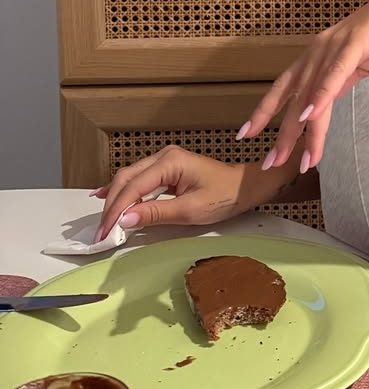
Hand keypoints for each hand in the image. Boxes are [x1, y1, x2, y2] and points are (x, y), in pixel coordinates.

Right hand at [93, 147, 255, 241]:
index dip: (116, 210)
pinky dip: (125, 192)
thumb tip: (125, 219)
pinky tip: (108, 199)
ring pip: (130, 179)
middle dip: (111, 206)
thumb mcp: (190, 210)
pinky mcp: (167, 169)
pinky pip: (139, 180)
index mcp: (170, 162)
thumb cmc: (225, 196)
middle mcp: (164, 156)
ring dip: (116, 200)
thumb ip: (156, 214)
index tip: (105, 232)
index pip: (133, 187)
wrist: (245, 187)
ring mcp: (165, 161)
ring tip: (105, 223)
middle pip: (126, 179)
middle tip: (102, 231)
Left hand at [240, 0, 368, 172]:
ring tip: (298, 158)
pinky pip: (335, 74)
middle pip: (293, 97)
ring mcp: (335, 45)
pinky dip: (321, 95)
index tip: (246, 134)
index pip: (284, 87)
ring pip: (312, 93)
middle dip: (282, 134)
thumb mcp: (357, 64)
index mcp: (318, 54)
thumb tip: (325, 102)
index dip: (264, 111)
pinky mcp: (356, 42)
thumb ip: (338, 81)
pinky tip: (311, 116)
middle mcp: (319, 50)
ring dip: (303, 129)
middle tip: (270, 162)